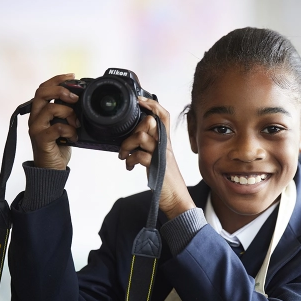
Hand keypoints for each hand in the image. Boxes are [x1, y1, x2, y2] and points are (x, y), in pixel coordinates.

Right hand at [28, 74, 80, 169]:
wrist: (52, 168)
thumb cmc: (59, 146)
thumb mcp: (64, 124)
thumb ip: (67, 112)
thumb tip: (79, 98)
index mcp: (40, 111)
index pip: (43, 88)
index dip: (57, 79)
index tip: (72, 76)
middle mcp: (35, 117)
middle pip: (42, 93)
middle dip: (60, 91)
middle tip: (75, 98)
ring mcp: (36, 128)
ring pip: (50, 109)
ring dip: (69, 113)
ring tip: (76, 124)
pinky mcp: (41, 139)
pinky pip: (57, 128)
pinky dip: (69, 130)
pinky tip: (74, 136)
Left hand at [118, 97, 195, 219]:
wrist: (177, 200)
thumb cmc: (166, 182)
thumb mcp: (158, 160)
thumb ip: (149, 148)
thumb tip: (133, 141)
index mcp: (166, 143)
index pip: (163, 116)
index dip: (152, 104)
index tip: (140, 100)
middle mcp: (165, 146)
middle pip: (150, 122)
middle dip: (133, 130)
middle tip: (127, 144)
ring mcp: (162, 155)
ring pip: (142, 136)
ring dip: (126, 145)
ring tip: (124, 156)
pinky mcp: (157, 167)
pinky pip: (140, 155)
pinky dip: (129, 160)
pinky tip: (129, 166)